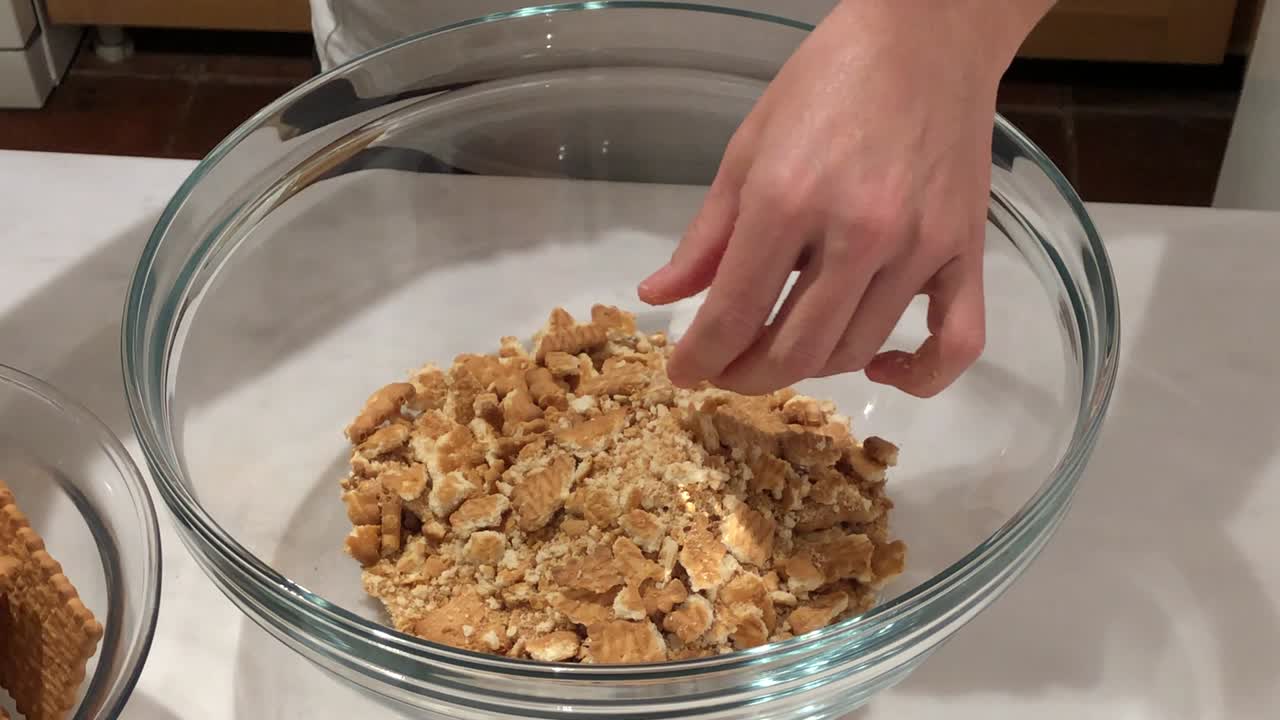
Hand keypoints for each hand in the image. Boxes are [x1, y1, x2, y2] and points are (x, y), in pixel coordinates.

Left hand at [639, 0, 1052, 396]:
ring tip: (784, 350)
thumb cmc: (826, 81)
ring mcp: (919, 247)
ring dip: (810, 369)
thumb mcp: (747, 148)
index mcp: (787, 201)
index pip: (732, 314)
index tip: (683, 373)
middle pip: (794, 350)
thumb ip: (705, 235)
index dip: (699, 358)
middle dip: (746, 374)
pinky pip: (955, 344)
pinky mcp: (967, 251)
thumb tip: (660, 297)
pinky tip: (880, 368)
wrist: (926, 36)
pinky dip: (919, 377)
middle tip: (727, 369)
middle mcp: (857, 233)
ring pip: (855, 350)